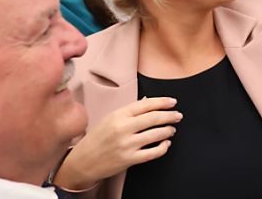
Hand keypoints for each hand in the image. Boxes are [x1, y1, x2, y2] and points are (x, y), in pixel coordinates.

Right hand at [54, 97, 181, 190]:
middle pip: (154, 118)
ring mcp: (127, 144)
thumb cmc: (97, 138)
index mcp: (118, 115)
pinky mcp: (129, 159)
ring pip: (156, 134)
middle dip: (170, 115)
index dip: (162, 102)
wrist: (83, 161)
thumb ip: (129, 110)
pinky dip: (163, 147)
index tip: (172, 102)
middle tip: (178, 115)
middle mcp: (123, 128)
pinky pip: (153, 152)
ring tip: (172, 129)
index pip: (145, 104)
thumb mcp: (109, 119)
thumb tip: (147, 101)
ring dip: (168, 130)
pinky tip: (166, 144)